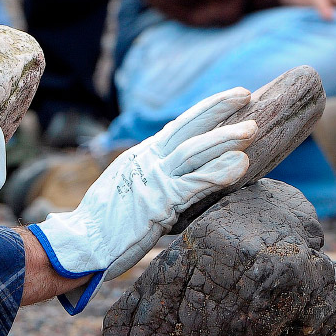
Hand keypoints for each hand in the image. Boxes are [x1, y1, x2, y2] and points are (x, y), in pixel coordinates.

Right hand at [29, 87, 255, 313]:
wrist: (83, 240)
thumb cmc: (106, 220)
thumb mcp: (129, 186)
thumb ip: (153, 176)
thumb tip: (179, 174)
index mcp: (142, 155)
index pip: (178, 127)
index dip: (205, 111)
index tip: (229, 98)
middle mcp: (147, 160)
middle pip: (186, 127)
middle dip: (217, 108)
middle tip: (246, 94)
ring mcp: (153, 180)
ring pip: (193, 152)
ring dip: (224, 138)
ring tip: (251, 129)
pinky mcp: (159, 203)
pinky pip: (194, 185)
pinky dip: (218, 172)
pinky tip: (241, 164)